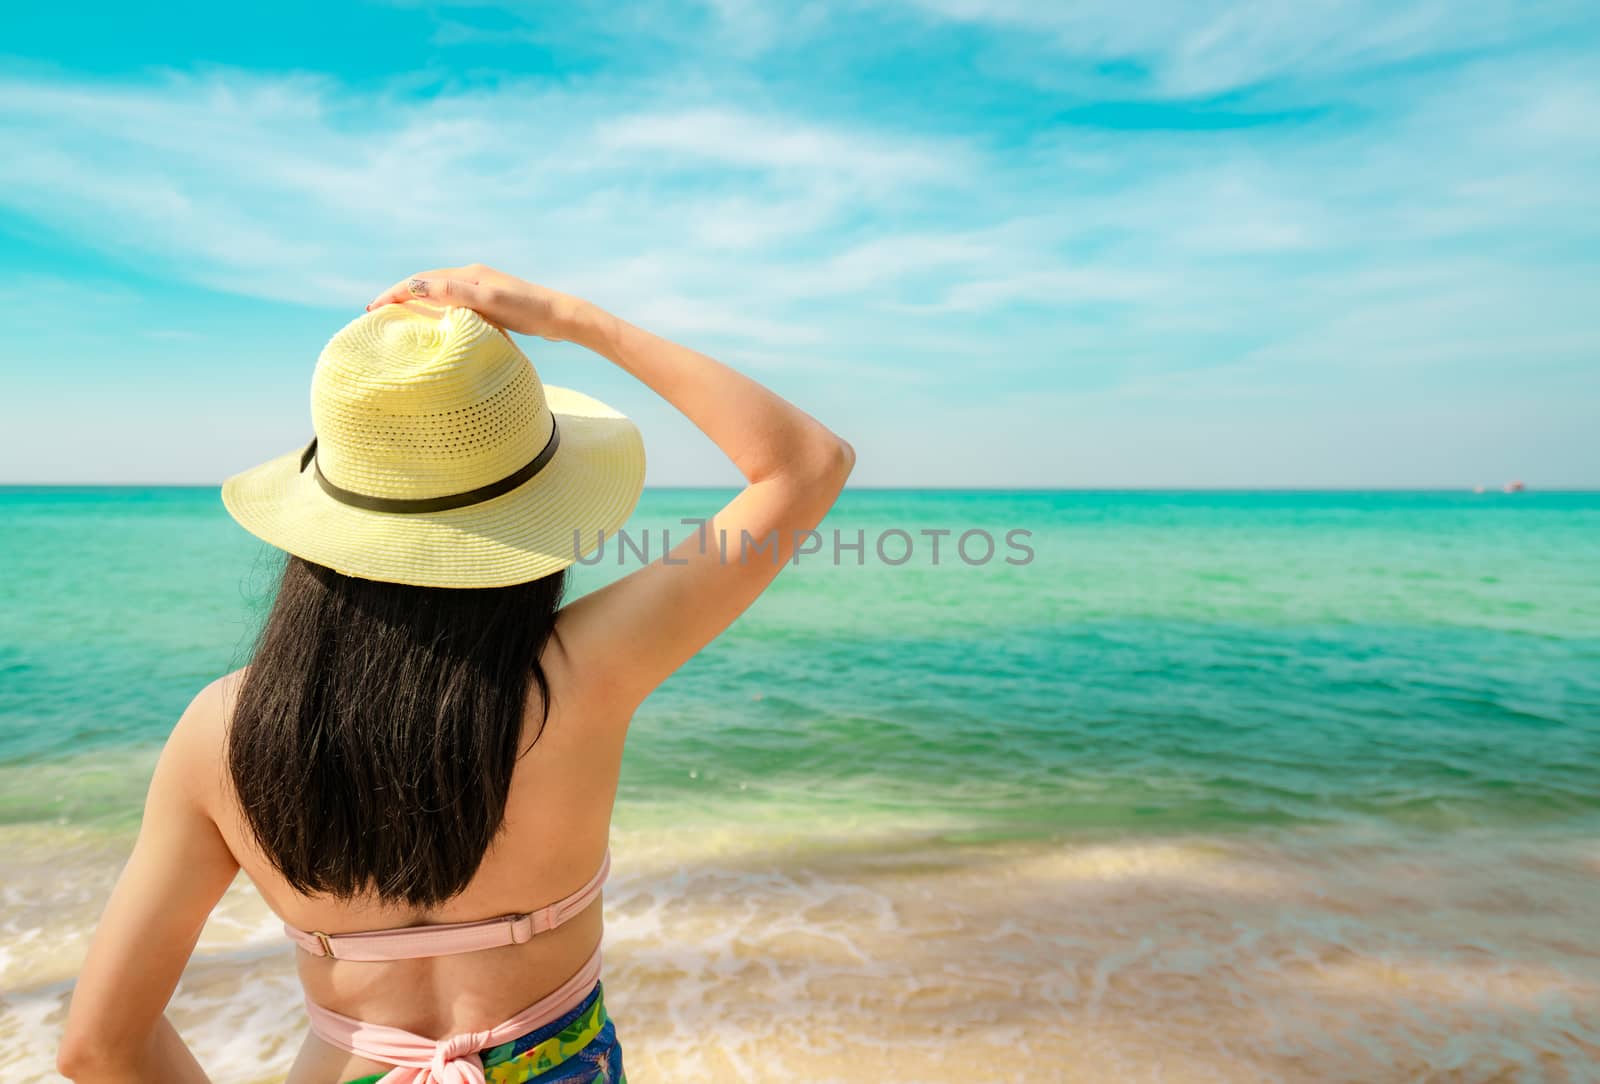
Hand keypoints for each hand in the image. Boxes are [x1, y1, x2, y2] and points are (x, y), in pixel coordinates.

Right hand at [366, 264, 590, 341]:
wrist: (562, 317)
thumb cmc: (528, 311)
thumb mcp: (489, 301)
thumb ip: (454, 293)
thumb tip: (415, 286)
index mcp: (469, 274)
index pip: (421, 280)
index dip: (395, 293)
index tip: (372, 308)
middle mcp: (473, 277)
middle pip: (426, 283)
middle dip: (400, 295)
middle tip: (376, 312)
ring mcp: (482, 289)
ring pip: (439, 293)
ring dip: (415, 301)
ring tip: (396, 317)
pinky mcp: (491, 302)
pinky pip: (453, 303)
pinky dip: (435, 309)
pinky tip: (435, 322)